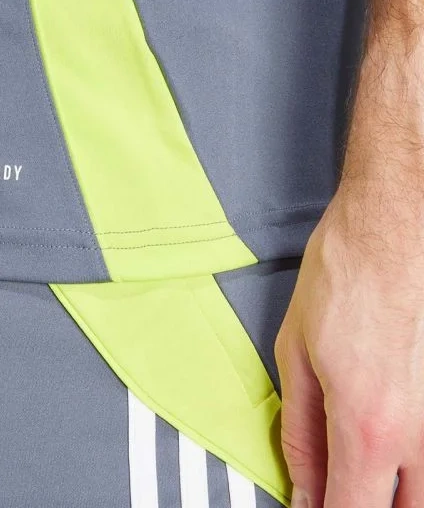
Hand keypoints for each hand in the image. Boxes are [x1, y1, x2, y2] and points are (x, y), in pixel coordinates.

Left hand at [275, 175, 423, 505]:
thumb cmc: (344, 277)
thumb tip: (303, 487)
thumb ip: (300, 432)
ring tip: (366, 462)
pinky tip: (395, 434)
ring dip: (399, 489)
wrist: (393, 227)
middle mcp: (423, 435)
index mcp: (368, 426)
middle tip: (343, 483)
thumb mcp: (296, 353)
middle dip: (369, 504)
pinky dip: (416, 458)